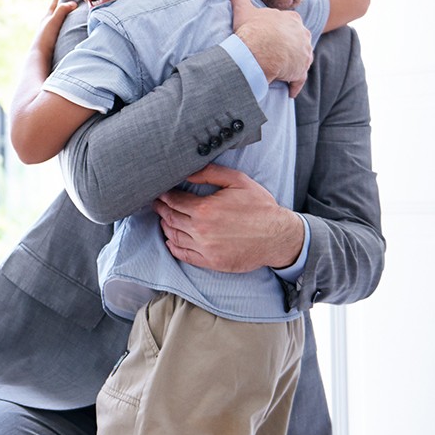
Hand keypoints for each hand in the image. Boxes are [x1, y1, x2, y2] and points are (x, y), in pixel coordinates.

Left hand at [32, 0, 78, 57]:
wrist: (39, 56)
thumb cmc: (46, 37)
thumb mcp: (54, 21)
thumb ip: (62, 10)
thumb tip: (73, 3)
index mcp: (47, 16)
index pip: (55, 1)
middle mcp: (46, 22)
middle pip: (57, 11)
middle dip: (66, 7)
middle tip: (79, 7)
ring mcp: (48, 32)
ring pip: (58, 21)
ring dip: (67, 19)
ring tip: (78, 20)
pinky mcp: (51, 40)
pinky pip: (59, 31)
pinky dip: (66, 28)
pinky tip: (71, 32)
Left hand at [154, 164, 305, 271]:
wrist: (279, 236)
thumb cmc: (260, 207)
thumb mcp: (238, 181)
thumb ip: (210, 173)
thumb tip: (188, 172)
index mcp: (205, 209)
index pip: (175, 201)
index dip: (165, 195)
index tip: (160, 192)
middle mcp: (201, 230)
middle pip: (171, 218)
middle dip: (162, 209)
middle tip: (156, 203)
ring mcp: (205, 248)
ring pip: (175, 236)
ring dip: (165, 226)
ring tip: (163, 218)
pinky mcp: (211, 262)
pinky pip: (184, 255)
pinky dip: (173, 247)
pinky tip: (170, 241)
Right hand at [231, 0, 311, 97]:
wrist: (259, 51)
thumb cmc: (253, 30)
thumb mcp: (245, 11)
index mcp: (292, 18)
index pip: (290, 24)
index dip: (280, 32)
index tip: (271, 39)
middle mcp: (302, 34)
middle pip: (298, 42)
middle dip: (290, 49)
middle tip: (276, 57)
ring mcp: (304, 53)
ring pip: (301, 60)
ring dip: (293, 67)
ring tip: (281, 74)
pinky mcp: (301, 70)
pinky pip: (299, 79)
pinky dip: (294, 85)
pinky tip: (289, 91)